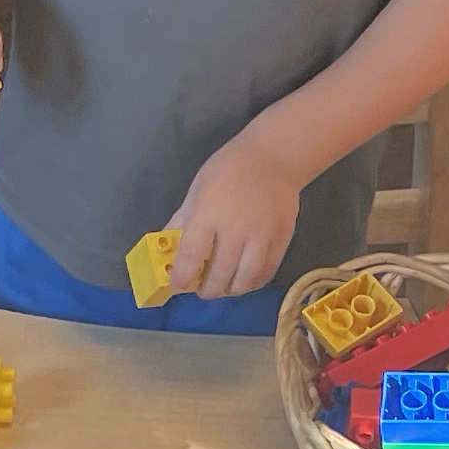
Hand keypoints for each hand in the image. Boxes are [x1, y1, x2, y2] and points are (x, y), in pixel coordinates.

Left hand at [165, 134, 307, 303]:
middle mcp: (235, 229)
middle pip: (219, 274)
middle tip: (202, 290)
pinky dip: (253, 283)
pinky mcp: (281, 240)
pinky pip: (266, 272)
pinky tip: (245, 281)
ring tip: (224, 288)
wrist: (275, 158)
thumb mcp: (198, 190)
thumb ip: (183, 220)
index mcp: (209, 214)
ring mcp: (261, 237)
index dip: (182, 277)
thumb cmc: (230, 169)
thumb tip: (167, 244)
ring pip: (245, 279)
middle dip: (207, 290)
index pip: (191, 255)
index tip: (177, 284)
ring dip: (231, 290)